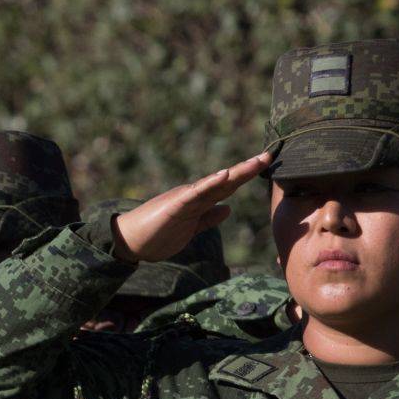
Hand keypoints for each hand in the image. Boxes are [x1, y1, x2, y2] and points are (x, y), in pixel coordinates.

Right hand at [111, 152, 271, 263]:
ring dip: (236, 173)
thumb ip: (208, 218)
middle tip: (268, 156)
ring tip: (255, 162)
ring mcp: (185, 199)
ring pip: (215, 184)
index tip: (265, 165)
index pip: (227, 187)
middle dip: (248, 169)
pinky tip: (224, 175)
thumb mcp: (190, 230)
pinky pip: (196, 193)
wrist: (130, 242)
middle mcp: (194, 196)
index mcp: (199, 202)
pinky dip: (210, 183)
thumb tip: (227, 209)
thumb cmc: (156, 236)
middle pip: (226, 181)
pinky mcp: (175, 206)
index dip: (246, 176)